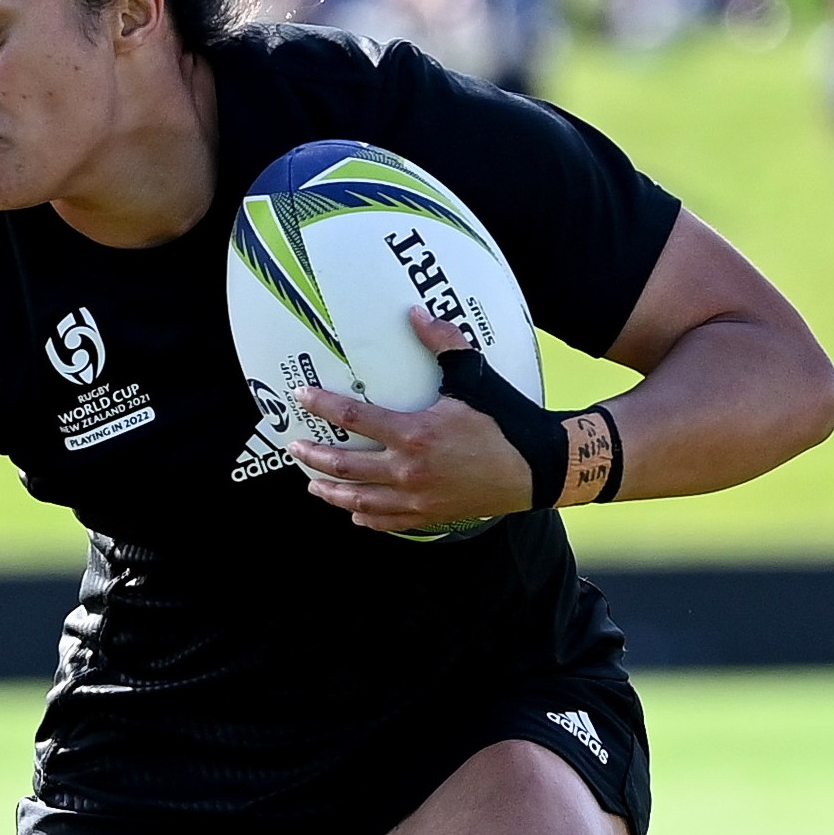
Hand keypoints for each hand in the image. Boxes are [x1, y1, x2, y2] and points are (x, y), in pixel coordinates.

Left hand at [289, 310, 533, 532]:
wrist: (539, 467)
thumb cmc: (506, 419)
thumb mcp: (473, 377)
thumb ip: (442, 343)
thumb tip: (415, 313)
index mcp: (414, 433)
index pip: (353, 416)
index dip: (322, 405)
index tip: (300, 396)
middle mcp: (408, 469)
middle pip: (345, 465)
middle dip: (314, 456)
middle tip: (294, 448)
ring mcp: (417, 497)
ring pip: (359, 500)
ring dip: (332, 492)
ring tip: (313, 485)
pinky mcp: (430, 515)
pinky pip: (388, 522)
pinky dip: (367, 518)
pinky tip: (355, 514)